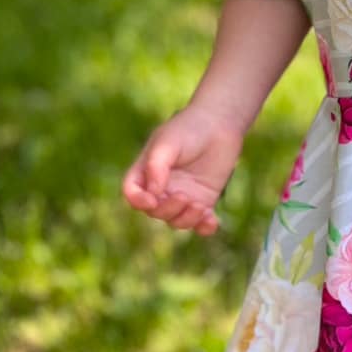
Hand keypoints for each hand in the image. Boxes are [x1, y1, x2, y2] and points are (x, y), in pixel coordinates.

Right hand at [121, 101, 243, 234]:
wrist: (219, 123)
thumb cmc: (189, 128)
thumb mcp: (168, 143)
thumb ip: (156, 166)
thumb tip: (154, 194)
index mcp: (146, 172)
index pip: (132, 193)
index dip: (138, 201)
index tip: (152, 200)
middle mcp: (162, 188)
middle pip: (155, 211)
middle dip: (168, 209)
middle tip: (185, 197)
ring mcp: (182, 196)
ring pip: (176, 221)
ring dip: (186, 219)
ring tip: (201, 206)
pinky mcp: (203, 200)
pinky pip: (200, 224)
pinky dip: (204, 227)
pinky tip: (212, 221)